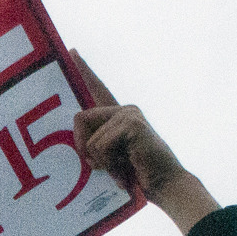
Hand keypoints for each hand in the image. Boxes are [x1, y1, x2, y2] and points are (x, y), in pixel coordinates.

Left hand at [70, 51, 218, 234]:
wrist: (164, 184)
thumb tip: (76, 144)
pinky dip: (108, 163)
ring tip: (121, 169)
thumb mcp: (109, 157)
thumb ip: (95, 145)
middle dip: (81, 148)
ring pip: (89, 138)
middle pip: (80, 118)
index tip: (72, 51)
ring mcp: (128, 114)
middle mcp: (123, 110)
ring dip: (100, 162)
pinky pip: (99, 145)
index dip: (84, 71)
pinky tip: (125, 168)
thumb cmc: (136, 175)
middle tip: (99, 167)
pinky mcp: (132, 123)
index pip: (97, 89)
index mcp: (117, 116)